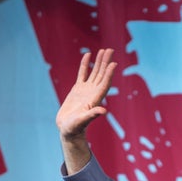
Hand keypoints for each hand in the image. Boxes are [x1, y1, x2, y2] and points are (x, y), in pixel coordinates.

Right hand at [55, 49, 117, 171]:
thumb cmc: (75, 128)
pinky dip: (85, 64)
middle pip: (102, 74)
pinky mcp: (77, 89)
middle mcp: (93, 93)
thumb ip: (93, 114)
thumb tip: (104, 111)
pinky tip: (87, 55)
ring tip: (103, 50)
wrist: (68, 130)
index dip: (109, 73)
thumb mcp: (83, 120)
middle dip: (106, 62)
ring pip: (94, 72)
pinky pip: (82, 74)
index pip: (104, 83)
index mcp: (96, 99)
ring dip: (99, 62)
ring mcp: (86, 90)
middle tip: (110, 50)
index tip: (113, 63)